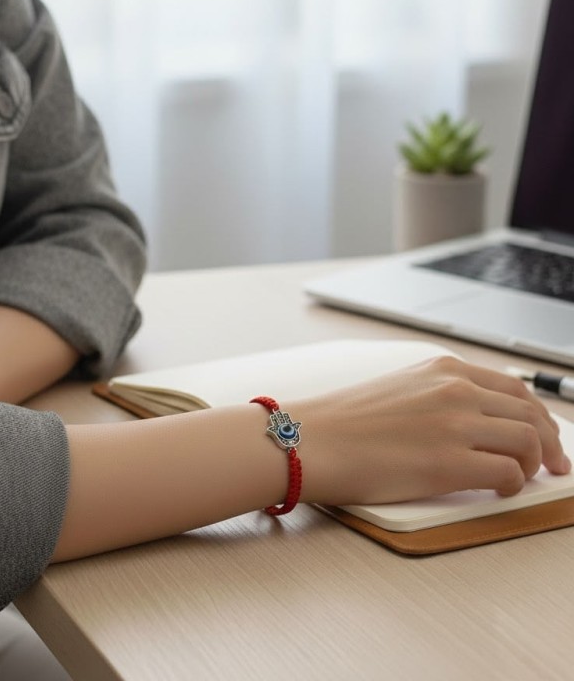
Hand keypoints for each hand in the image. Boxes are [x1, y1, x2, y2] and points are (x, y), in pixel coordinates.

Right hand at [292, 356, 570, 504]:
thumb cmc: (342, 422)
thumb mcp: (398, 389)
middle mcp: (455, 390)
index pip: (514, 388)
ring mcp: (455, 424)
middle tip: (554, 465)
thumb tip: (473, 420)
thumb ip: (439, 396)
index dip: (537, 415)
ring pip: (529, 443)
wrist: (309, 440)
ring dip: (532, 465)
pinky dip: (512, 486)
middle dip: (550, 442)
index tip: (544, 434)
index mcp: (442, 369)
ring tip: (519, 479)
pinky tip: (497, 490)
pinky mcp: (449, 462)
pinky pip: (509, 475)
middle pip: (530, 414)